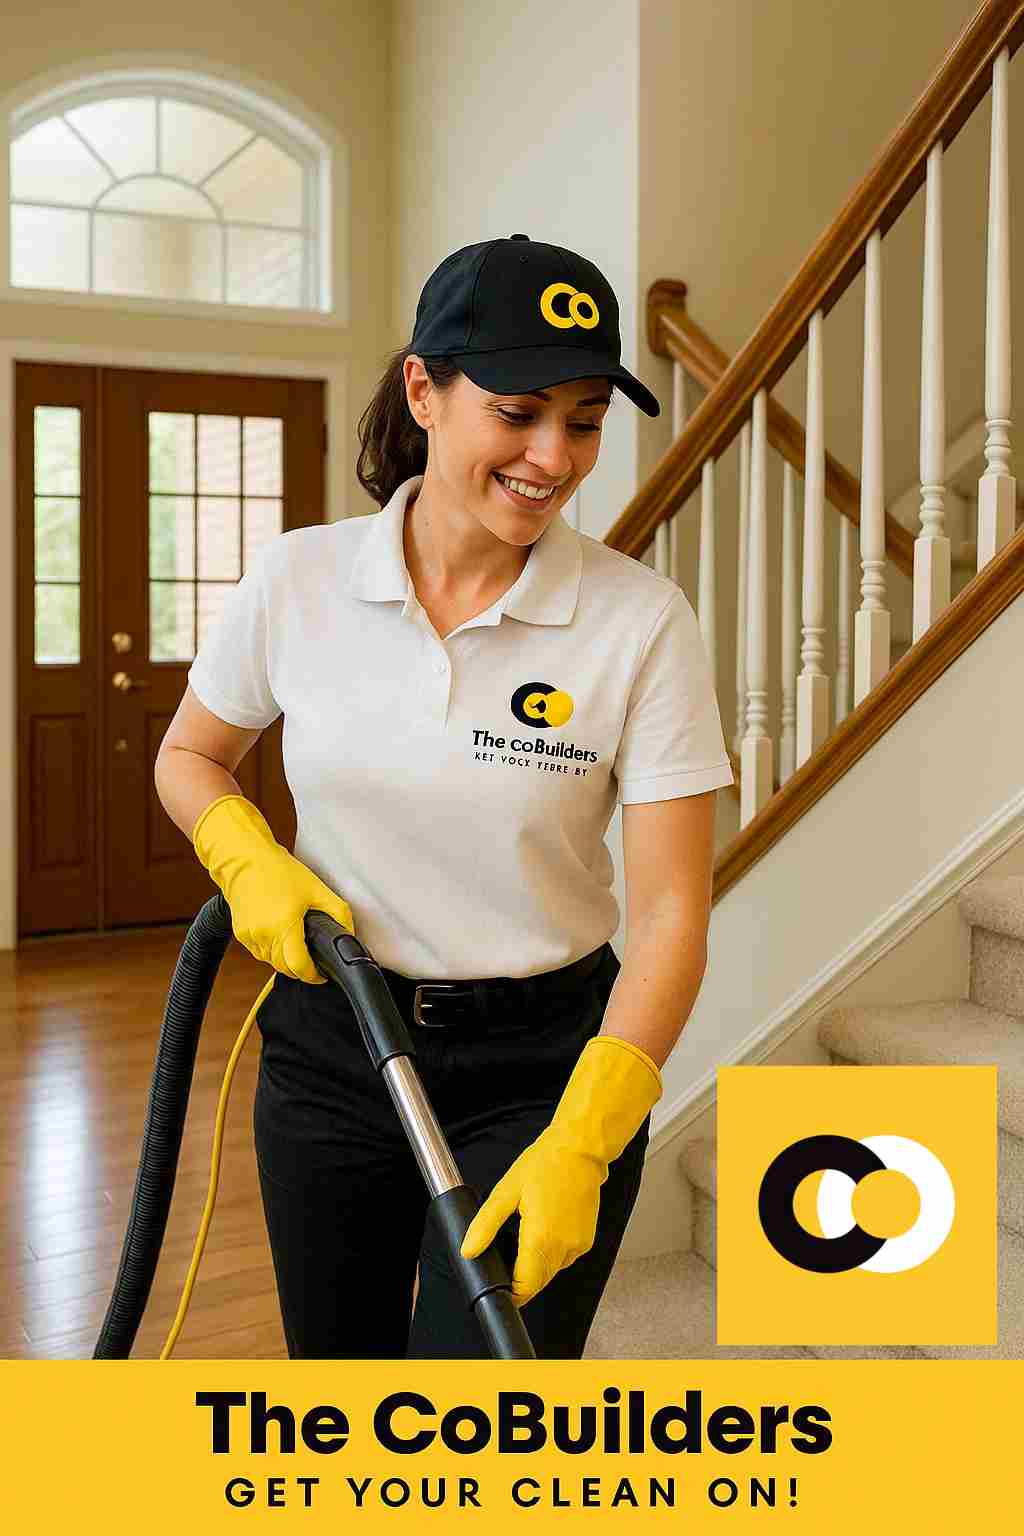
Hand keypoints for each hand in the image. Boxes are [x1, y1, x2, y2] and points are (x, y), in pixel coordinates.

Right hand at [192, 794, 354, 983]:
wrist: (244, 859)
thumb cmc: (278, 871)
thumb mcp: (317, 889)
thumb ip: (338, 914)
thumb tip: (349, 935)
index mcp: (284, 927)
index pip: (299, 968)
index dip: (314, 975)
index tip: (322, 974)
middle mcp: (264, 936)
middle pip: (285, 969)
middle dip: (301, 967)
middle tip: (312, 956)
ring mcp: (250, 937)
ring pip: (271, 962)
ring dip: (285, 958)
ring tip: (295, 939)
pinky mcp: (240, 934)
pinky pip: (260, 952)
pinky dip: (271, 948)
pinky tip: (278, 931)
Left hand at [459, 1034, 661, 1307]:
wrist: (580, 1150)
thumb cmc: (544, 1164)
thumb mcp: (506, 1191)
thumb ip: (485, 1225)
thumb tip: (468, 1251)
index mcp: (541, 1239)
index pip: (524, 1288)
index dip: (508, 1290)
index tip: (498, 1280)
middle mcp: (564, 1248)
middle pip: (538, 1284)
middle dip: (520, 1277)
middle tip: (506, 1251)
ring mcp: (578, 1246)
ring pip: (551, 1273)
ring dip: (536, 1265)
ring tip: (525, 1233)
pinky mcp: (587, 1241)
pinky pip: (564, 1258)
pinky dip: (552, 1253)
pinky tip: (544, 1228)